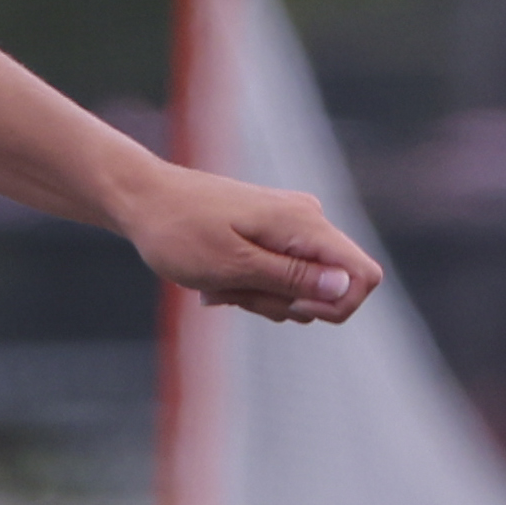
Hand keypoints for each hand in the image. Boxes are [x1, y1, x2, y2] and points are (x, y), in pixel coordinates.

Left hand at [124, 162, 375, 324]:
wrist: (141, 198)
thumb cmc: (178, 232)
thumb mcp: (232, 266)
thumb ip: (291, 278)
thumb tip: (347, 287)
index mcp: (304, 224)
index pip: (364, 276)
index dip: (335, 306)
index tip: (286, 305)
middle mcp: (308, 220)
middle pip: (328, 289)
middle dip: (280, 302)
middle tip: (229, 289)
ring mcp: (290, 226)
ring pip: (298, 287)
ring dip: (257, 296)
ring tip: (215, 283)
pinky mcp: (272, 233)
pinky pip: (277, 274)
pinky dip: (247, 285)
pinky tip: (214, 280)